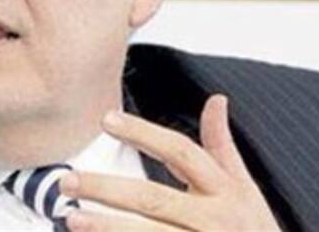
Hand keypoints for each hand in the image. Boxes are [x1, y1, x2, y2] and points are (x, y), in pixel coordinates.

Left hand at [60, 95, 279, 230]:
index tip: (106, 120)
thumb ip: (222, 145)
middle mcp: (214, 220)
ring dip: (107, 227)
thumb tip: (216, 99)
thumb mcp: (244, 187)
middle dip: (107, 188)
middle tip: (68, 181)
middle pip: (153, 198)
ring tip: (71, 218)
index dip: (143, 133)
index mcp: (225, 191)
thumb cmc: (250, 229)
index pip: (181, 152)